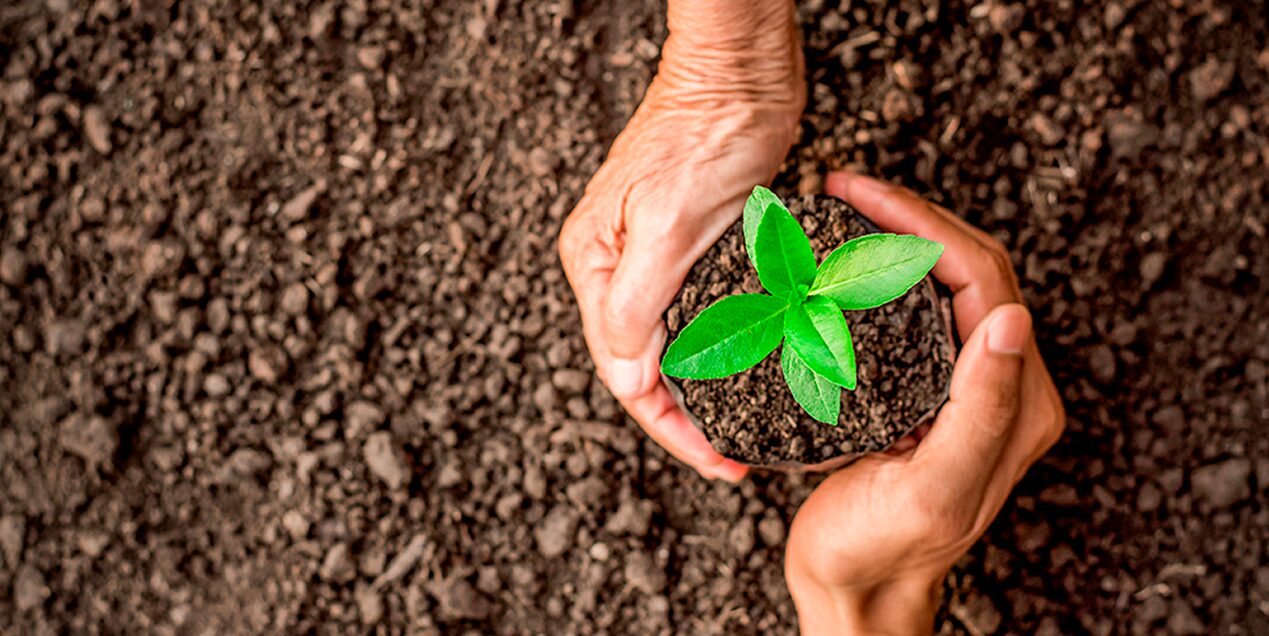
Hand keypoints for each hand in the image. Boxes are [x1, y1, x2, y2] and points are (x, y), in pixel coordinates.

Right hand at [558, 1, 803, 480]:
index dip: (671, 428)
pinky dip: (723, 348)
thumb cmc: (703, 133)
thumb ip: (637, 305)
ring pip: (674, 345)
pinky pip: (701, 315)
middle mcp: (616, 268)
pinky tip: (751, 369)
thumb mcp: (666, 225)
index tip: (718, 463)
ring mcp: (652, 257)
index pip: (624, 373)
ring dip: (706, 389)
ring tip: (746, 428)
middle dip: (687, 419)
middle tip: (736, 458)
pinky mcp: (692, 245)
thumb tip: (625, 377)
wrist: (741, 70)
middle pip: (645, 367)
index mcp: (595, 266)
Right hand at [784, 172, 1064, 633]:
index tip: (858, 196)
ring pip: (942, 280)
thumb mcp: (933, 489)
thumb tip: (1011, 318)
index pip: (982, 277)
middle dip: (909, 216)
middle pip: (968, 266)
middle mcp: (1000, 383)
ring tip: (842, 210)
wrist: (853, 587)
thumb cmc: (882, 548)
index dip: (923, 225)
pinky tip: (840, 262)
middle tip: (844, 188)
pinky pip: (915, 309)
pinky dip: (880, 272)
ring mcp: (964, 382)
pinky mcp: (928, 388)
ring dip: (898, 236)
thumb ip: (979, 411)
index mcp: (1016, 400)